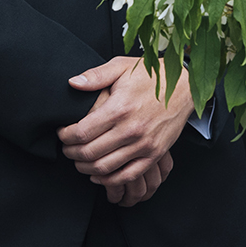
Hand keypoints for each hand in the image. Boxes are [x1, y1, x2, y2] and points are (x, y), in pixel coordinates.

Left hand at [58, 56, 192, 195]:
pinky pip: (127, 175)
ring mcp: (144, 145)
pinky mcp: (154, 155)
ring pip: (105, 167)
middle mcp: (131, 129)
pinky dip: (109, 179)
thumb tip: (72, 83)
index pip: (82, 132)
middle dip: (71, 153)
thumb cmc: (151, 76)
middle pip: (90, 153)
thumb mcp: (121, 67)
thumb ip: (95, 76)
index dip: (66, 136)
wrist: (184, 87)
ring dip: (86, 168)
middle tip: (66, 149)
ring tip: (79, 161)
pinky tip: (99, 173)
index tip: (61, 133)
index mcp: (120, 108)